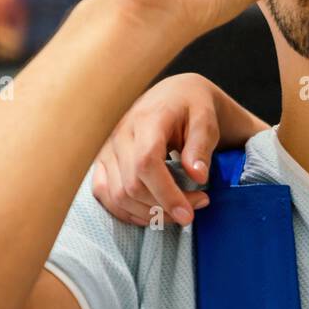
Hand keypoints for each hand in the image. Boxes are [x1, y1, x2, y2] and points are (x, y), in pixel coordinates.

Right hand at [91, 74, 267, 226]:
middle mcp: (119, 135)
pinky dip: (128, 211)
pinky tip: (154, 213)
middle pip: (131, 185)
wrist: (173, 95)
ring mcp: (106, 149)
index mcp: (147, 120)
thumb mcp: (206, 120)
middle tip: (198, 206)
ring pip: (117, 196)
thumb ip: (201, 146)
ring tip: (181, 210)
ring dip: (150, 213)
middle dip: (165, 207)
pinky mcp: (102, 161)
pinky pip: (104, 195)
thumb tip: (197, 177)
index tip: (189, 214)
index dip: (166, 194)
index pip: (146, 163)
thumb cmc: (192, 107)